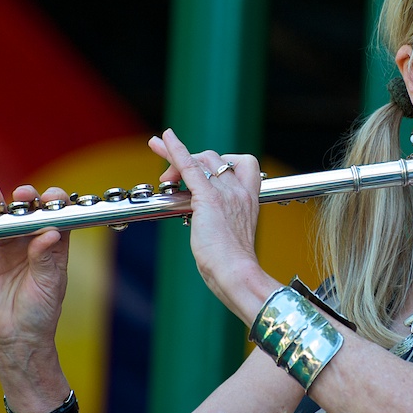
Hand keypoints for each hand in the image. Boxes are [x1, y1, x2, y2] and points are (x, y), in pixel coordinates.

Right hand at [0, 181, 71, 389]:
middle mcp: (30, 245)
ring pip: (0, 223)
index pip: (55, 218)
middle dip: (24, 200)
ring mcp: (7, 253)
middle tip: (22, 193)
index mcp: (53, 248)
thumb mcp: (49, 285)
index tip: (51, 197)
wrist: (17, 339)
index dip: (54, 204)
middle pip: (26, 215)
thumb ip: (46, 258)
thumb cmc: (41, 313)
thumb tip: (50, 233)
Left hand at [148, 129, 265, 303]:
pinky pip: (190, 165)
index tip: (208, 170)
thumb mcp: (232, 237)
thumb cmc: (233, 265)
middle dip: (193, 162)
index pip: (244, 163)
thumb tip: (207, 225)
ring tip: (164, 174)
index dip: (224, 161)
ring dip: (178, 160)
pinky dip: (175, 150)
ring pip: (201, 160)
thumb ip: (222, 222)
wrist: (236, 272)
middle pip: (216, 159)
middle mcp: (240, 191)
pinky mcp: (208, 198)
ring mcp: (226, 192)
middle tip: (172, 180)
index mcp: (249, 199)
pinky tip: (163, 139)